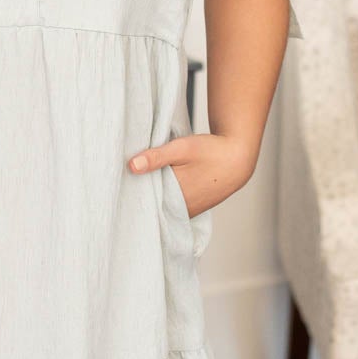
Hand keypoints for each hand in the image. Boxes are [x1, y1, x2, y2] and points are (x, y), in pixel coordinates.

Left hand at [127, 132, 258, 217]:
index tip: (120, 183)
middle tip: (127, 183)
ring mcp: (188, 210)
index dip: (132, 190)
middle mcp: (181, 208)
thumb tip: (131, 166)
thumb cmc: (211, 151)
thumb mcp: (182, 148)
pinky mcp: (194, 208)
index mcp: (175, 195)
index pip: (145, 198)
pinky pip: (173, 207)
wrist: (238, 159)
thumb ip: (156, 157)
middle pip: (153, 204)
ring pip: (163, 207)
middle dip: (141, 194)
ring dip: (154, 197)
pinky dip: (166, 199)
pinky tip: (160, 187)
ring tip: (142, 183)